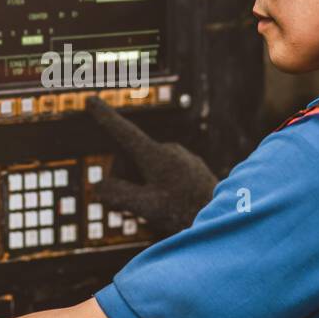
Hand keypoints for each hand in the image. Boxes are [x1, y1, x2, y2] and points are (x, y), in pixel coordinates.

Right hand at [85, 96, 217, 236]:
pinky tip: (171, 204)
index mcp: (156, 155)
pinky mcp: (189, 167)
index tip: (90, 100)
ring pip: (146, 168)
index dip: (105, 117)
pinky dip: (156, 188)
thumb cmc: (189, 213)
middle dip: (126, 180)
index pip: (123, 132)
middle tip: (138, 207)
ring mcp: (181, 157)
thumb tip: (98, 186)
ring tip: (160, 209)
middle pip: (131, 160)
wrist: (228, 217)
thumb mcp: (147, 207)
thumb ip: (118, 195)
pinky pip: (162, 173)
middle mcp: (169, 150)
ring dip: (142, 187)